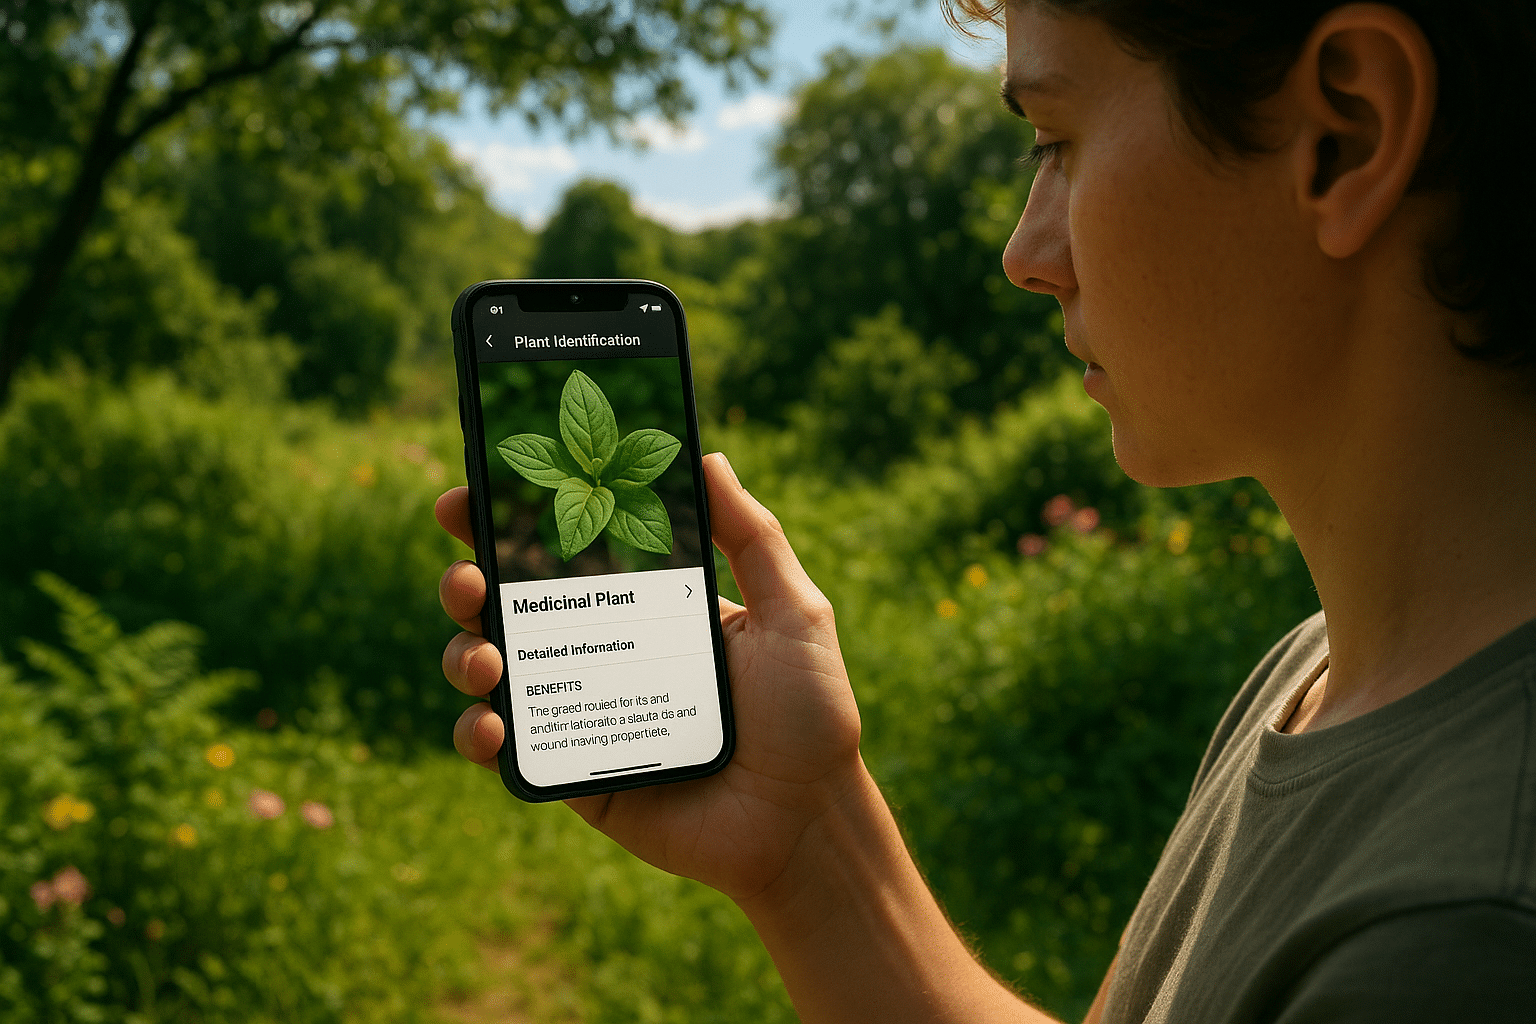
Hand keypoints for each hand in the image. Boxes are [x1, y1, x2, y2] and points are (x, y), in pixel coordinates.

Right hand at [436, 452, 864, 900]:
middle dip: (467, 579)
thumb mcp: (793, 612)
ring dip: (463, 654)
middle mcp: (602, 653)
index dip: (510, 520)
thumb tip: (708, 457)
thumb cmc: (808, 715)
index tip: (471, 494)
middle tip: (467, 575)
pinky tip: (490, 725)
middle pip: (508, 606)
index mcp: (644, 607)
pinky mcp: (571, 775)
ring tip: (483, 658)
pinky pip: (505, 750)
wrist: (806, 819)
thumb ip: (753, 537)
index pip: (565, 552)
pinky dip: (477, 734)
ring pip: (491, 671)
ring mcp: (581, 714)